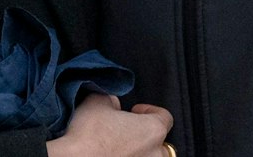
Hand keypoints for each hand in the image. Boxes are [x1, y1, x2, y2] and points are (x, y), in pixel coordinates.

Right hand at [47, 94, 172, 156]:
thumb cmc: (88, 136)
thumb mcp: (97, 102)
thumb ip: (111, 100)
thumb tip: (113, 105)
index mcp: (153, 131)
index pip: (165, 117)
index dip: (150, 110)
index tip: (136, 110)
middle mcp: (154, 155)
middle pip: (161, 145)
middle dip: (147, 138)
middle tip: (127, 132)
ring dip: (138, 154)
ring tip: (119, 149)